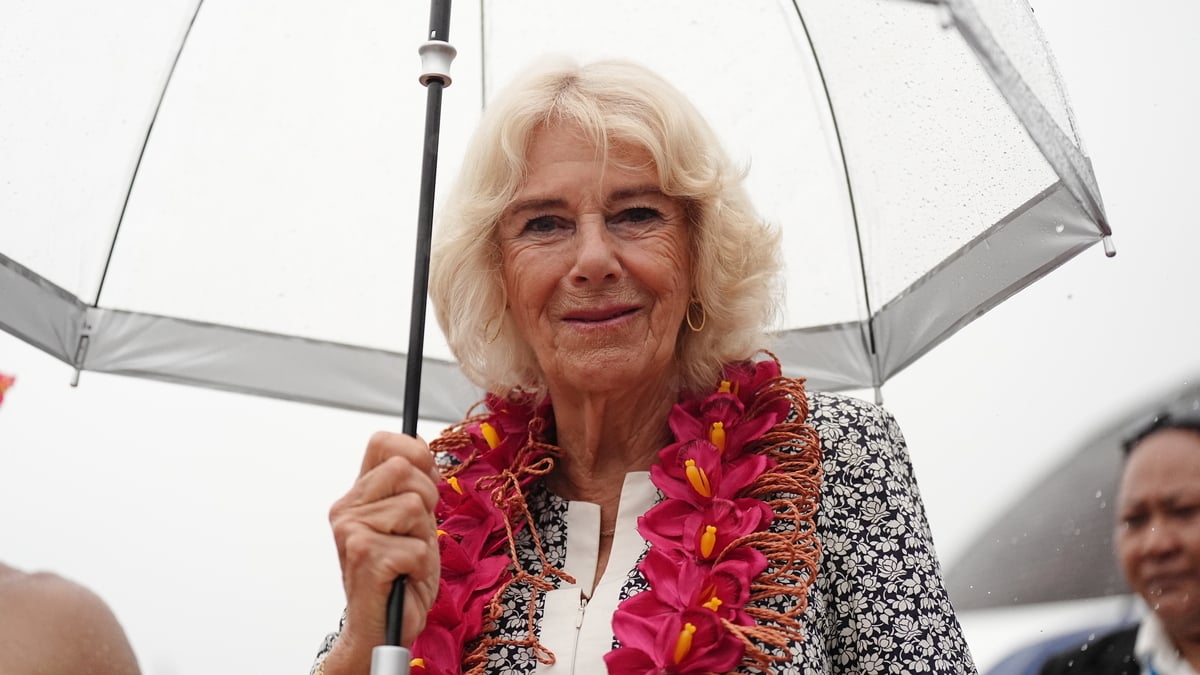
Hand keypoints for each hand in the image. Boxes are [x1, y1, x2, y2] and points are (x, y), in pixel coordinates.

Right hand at [325, 432, 440, 671]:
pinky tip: (404, 577)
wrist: (385, 625)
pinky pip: (416, 546)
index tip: (428, 480)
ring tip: (408, 558)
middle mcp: (347, 508)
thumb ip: (414, 485)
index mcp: (359, 495)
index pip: (384, 443)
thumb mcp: (414, 521)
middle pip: (405, 468)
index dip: (415, 452)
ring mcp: (352, 531)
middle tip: (417, 532)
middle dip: (427, 500)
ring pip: (415, 506)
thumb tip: (421, 449)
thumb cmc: (402, 573)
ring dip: (424, 537)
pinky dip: (420, 565)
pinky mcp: (364, 556)